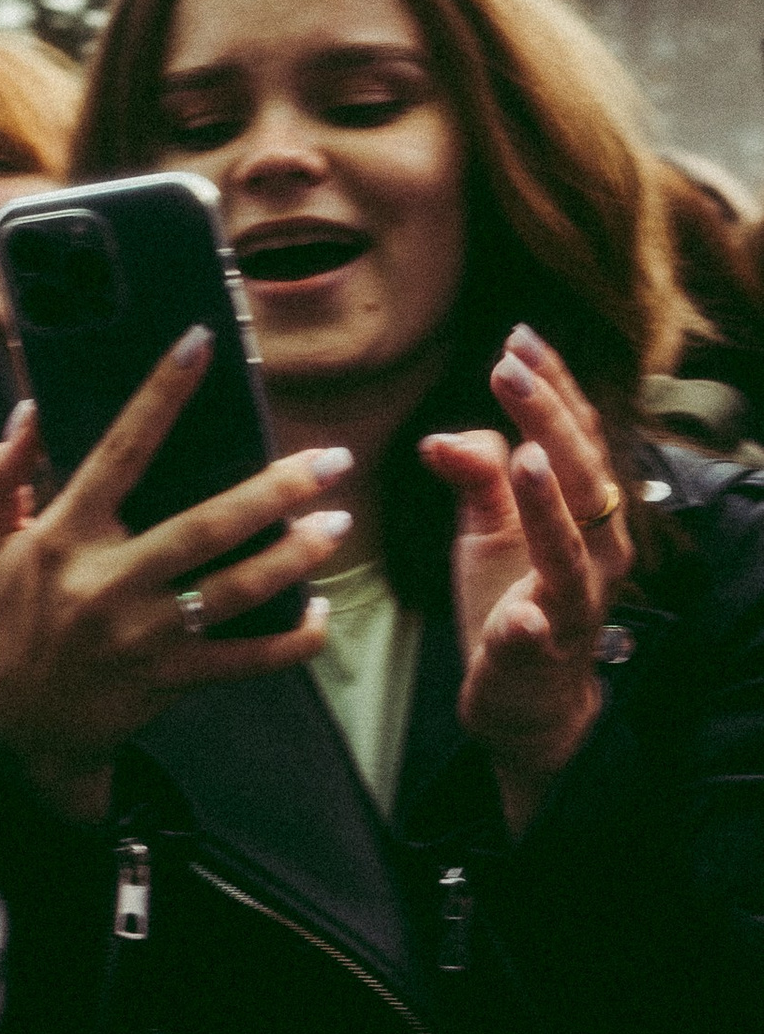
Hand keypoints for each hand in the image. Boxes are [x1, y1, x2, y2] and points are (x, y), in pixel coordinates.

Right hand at [0, 328, 349, 819]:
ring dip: (295, 556)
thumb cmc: (16, 620)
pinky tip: (320, 612)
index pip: (119, 450)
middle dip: (275, 490)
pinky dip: (292, 640)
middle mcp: (106, 581)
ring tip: (338, 522)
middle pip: (204, 527)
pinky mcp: (171, 678)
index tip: (201, 344)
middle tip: (331, 459)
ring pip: (235, 590)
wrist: (26, 726)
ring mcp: (143, 635)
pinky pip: (246, 660)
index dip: (160, 396)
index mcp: (65, 535)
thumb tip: (29, 410)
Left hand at [421, 324, 627, 830]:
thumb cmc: (514, 596)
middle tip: (510, 368)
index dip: (551, 388)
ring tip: (528, 457)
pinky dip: (529, 626)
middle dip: (547, 418)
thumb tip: (439, 434)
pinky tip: (518, 615)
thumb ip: (475, 475)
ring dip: (550, 506)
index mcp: (584, 512)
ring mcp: (571, 607)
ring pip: (570, 553)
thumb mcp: (486, 525)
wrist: (524, 693)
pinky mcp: (540, 656)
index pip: (575, 437)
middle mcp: (595, 552)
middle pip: (580, 476)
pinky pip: (539, 640)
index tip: (518, 339)